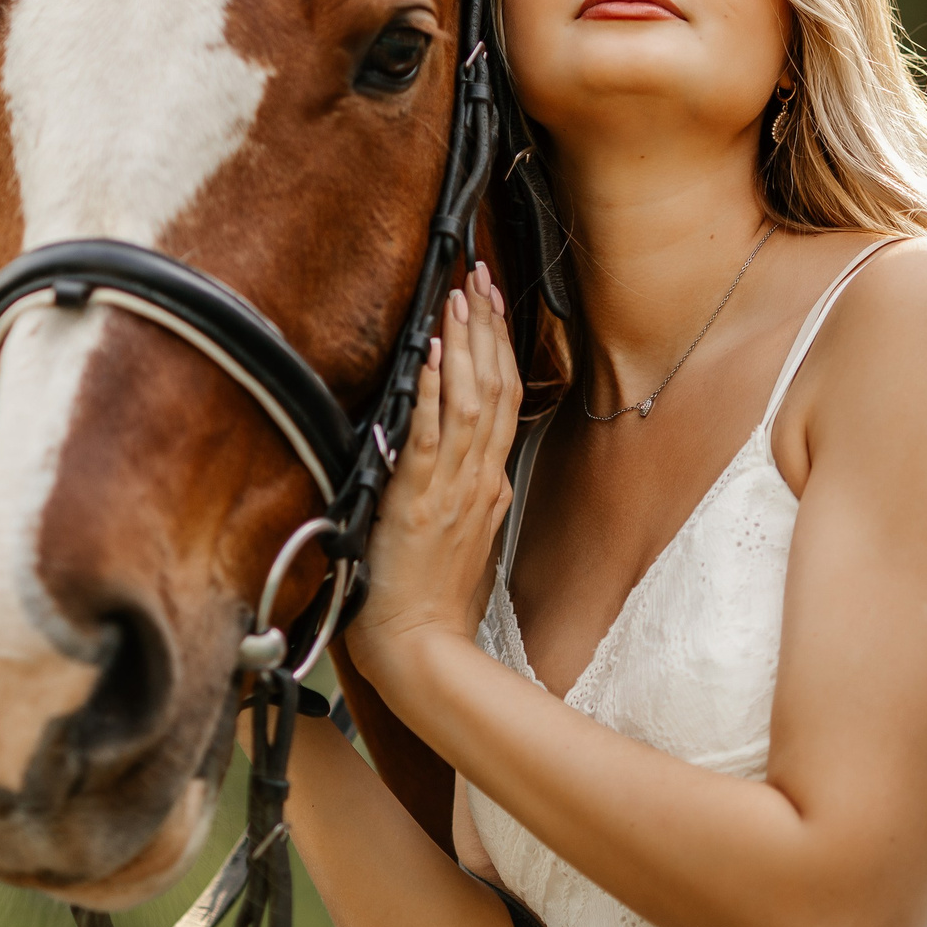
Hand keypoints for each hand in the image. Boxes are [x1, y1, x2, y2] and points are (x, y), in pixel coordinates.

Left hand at [346, 262, 521, 696]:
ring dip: (469, 343)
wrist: (420, 649)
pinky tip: (436, 352)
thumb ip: (464, 498)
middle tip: (483, 278)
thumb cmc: (430, 605)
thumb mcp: (461, 542)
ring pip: (474, 400)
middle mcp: (481, 481)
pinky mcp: (422, 500)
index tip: (494, 307)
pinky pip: (434, 433)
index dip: (501, 350)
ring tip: (463, 296)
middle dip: (490, 328)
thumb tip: (464, 467)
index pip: (505, 403)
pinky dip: (438, 389)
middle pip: (498, 389)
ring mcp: (455, 488)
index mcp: (490, 488)